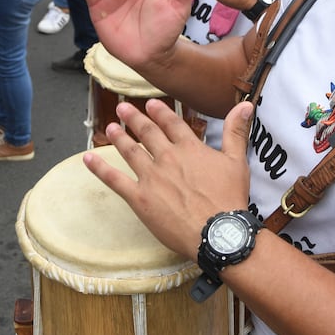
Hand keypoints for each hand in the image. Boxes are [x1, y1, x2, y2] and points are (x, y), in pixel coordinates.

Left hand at [83, 98, 254, 256]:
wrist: (217, 231)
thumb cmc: (229, 199)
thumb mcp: (237, 161)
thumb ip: (236, 131)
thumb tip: (246, 106)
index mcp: (190, 148)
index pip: (171, 123)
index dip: (160, 112)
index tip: (151, 103)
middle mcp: (167, 158)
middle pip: (147, 133)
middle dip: (134, 119)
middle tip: (123, 108)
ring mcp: (151, 177)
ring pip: (130, 151)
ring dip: (119, 137)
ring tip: (111, 126)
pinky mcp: (139, 198)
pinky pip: (115, 180)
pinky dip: (99, 168)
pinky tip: (88, 158)